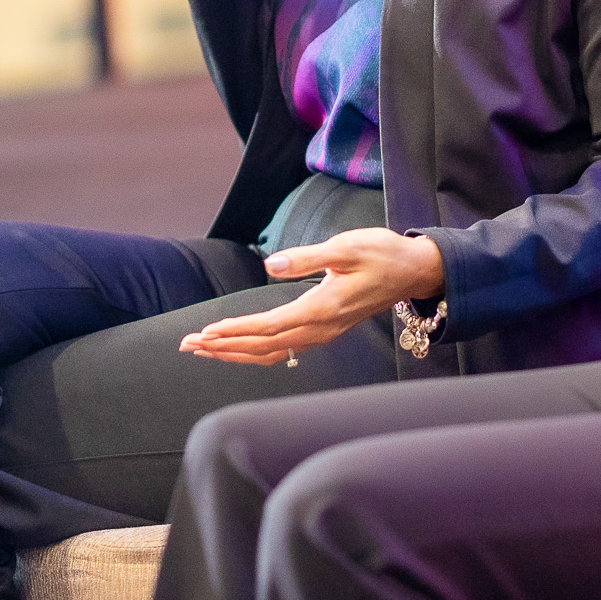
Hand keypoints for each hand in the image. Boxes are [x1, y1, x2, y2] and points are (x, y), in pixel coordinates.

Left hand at [180, 229, 445, 364]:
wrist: (413, 271)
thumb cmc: (382, 254)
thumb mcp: (346, 246)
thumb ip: (308, 257)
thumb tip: (272, 266)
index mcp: (322, 309)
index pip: (268, 326)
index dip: (234, 331)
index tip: (205, 332)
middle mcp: (320, 329)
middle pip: (262, 347)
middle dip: (223, 347)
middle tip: (187, 345)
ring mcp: (322, 334)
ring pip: (270, 353)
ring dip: (234, 352)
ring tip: (202, 349)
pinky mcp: (323, 332)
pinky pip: (283, 350)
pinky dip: (254, 351)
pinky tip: (237, 348)